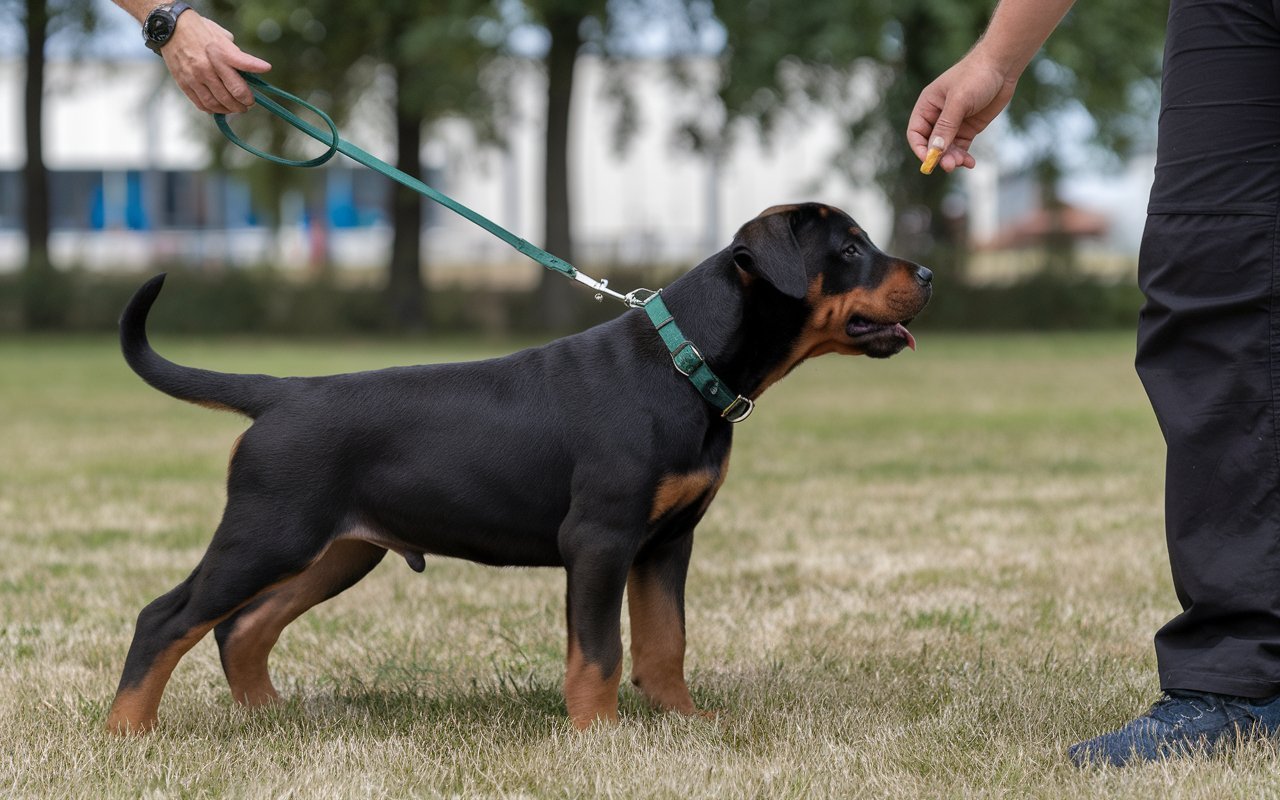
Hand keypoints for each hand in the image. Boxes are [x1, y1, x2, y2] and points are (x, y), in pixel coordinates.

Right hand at [160, 12, 270, 114]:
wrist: (170, 28)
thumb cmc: (201, 32)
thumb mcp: (223, 38)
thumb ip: (237, 56)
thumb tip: (253, 70)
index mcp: (221, 54)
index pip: (243, 73)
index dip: (250, 90)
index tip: (255, 97)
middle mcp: (208, 67)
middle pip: (232, 94)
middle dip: (243, 104)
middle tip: (247, 105)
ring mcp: (195, 77)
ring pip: (217, 103)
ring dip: (229, 110)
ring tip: (235, 108)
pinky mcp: (184, 83)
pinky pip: (201, 104)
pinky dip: (213, 109)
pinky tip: (219, 108)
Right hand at [907, 52, 1017, 172]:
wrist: (1002, 66)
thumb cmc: (976, 76)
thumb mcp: (959, 101)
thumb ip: (946, 126)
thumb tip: (934, 150)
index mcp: (927, 105)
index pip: (916, 133)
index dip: (920, 148)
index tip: (929, 161)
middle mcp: (938, 116)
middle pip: (931, 144)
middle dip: (940, 156)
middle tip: (950, 165)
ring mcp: (954, 123)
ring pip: (947, 149)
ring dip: (953, 158)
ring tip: (963, 162)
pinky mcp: (969, 128)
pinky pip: (961, 147)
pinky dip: (964, 157)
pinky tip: (970, 162)